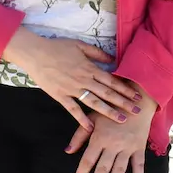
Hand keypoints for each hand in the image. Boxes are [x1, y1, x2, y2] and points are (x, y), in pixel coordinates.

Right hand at [1, 28, 143, 127]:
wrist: (36, 54)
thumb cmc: (58, 48)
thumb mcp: (80, 45)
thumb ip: (97, 53)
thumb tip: (112, 59)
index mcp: (89, 68)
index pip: (111, 81)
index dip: (125, 89)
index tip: (136, 96)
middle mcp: (83, 80)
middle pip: (107, 93)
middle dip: (123, 103)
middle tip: (137, 112)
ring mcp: (72, 89)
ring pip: (94, 102)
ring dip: (109, 112)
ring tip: (121, 120)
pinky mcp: (61, 96)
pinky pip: (73, 109)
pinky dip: (82, 119)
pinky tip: (91, 127)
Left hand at [67, 89, 157, 172]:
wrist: (136, 101)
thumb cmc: (111, 109)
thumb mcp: (93, 117)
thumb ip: (80, 135)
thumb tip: (68, 151)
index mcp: (100, 137)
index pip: (88, 159)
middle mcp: (113, 144)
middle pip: (103, 168)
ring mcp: (127, 147)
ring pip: (119, 169)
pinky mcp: (139, 148)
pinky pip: (139, 165)